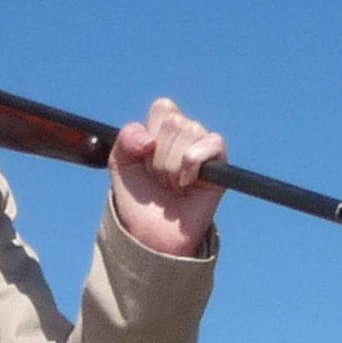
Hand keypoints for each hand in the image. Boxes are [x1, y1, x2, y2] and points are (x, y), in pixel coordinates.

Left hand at [109, 98, 224, 256]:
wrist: (153, 234)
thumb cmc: (139, 202)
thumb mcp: (120, 166)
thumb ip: (125, 139)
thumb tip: (149, 140)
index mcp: (164, 129)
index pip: (163, 108)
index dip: (149, 135)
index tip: (144, 159)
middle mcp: (187, 133)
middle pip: (173, 122)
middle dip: (159, 157)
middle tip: (159, 180)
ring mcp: (204, 147)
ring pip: (189, 133)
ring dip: (172, 167)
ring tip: (173, 186)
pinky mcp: (220, 161)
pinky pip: (211, 143)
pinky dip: (193, 165)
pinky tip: (188, 185)